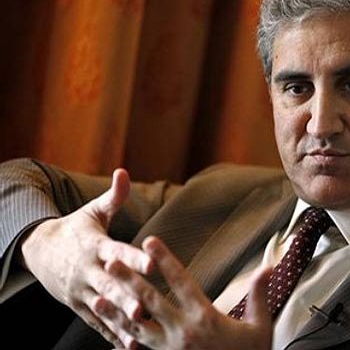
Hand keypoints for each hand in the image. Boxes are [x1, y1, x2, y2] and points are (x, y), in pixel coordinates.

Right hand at [19, 169, 152, 348]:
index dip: (135, 257)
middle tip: (143, 306)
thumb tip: (124, 171)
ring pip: (103, 306)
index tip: (153, 262)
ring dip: (120, 319)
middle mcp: (89, 269)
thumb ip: (113, 196)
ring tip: (139, 331)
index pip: (118, 251)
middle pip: (110, 284)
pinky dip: (110, 333)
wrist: (40, 250)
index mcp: (96, 245)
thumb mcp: (93, 212)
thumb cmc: (76, 229)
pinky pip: (96, 321)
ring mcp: (82, 289)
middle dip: (126, 295)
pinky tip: (129, 344)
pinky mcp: (79, 304)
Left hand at [99, 236, 272, 349]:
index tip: (150, 240)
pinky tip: (109, 340)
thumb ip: (259, 295)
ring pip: (136, 327)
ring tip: (97, 297)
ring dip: (116, 311)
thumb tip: (267, 267)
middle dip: (129, 278)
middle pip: (150, 300)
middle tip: (110, 260)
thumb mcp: (260, 326)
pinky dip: (123, 344)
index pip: (181, 280)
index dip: (164, 259)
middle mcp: (182, 331)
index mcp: (204, 316)